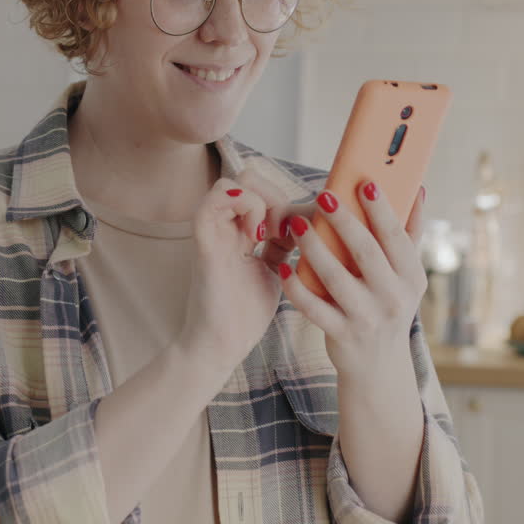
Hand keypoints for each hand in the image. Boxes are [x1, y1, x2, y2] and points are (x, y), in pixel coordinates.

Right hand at [177, 168, 315, 373]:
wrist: (221, 346)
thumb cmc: (246, 313)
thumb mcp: (277, 270)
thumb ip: (287, 244)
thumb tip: (319, 219)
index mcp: (241, 230)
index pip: (266, 189)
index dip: (291, 201)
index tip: (307, 229)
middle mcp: (225, 224)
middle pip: (252, 177)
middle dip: (278, 196)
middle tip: (288, 232)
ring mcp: (214, 230)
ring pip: (236, 180)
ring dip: (263, 200)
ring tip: (272, 234)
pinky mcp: (205, 240)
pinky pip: (217, 198)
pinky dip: (245, 206)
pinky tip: (257, 237)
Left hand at [277, 180, 428, 379]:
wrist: (379, 365)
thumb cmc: (388, 306)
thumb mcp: (407, 276)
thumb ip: (410, 234)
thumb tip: (419, 189)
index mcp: (411, 277)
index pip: (397, 237)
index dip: (381, 210)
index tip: (365, 184)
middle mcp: (392, 297)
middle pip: (365, 252)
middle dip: (343, 222)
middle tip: (323, 196)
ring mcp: (366, 317)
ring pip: (335, 277)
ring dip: (314, 248)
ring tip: (297, 224)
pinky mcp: (341, 334)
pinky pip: (314, 307)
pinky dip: (297, 287)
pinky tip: (284, 267)